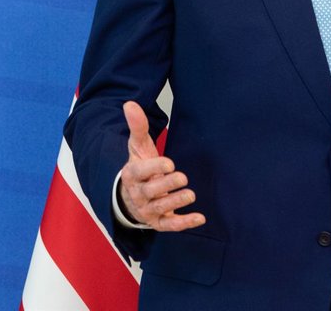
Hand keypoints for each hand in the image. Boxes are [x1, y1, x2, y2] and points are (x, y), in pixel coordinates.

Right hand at [118, 101, 205, 230]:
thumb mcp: (137, 147)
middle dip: (167, 185)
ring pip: (161, 208)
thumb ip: (137, 127)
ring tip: (191, 194)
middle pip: (151, 191)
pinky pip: (170, 226)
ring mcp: (147, 210)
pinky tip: (200, 218)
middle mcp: (138, 194)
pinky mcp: (158, 223)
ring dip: (176, 202)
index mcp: (131, 175)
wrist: (130, 197)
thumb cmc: (139, 168)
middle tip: (183, 178)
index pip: (140, 173)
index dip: (154, 169)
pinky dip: (184, 223)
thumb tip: (130, 104)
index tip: (169, 163)